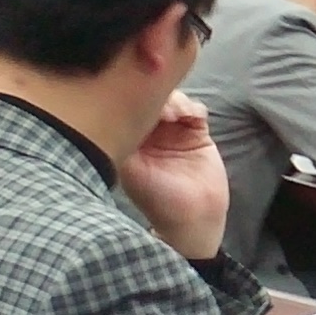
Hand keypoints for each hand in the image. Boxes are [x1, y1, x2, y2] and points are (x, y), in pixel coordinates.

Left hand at [123, 89, 229, 258]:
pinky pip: (196, 111)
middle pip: (153, 101)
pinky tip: (189, 116)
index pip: (129, 109)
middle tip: (160, 103)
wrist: (194, 217)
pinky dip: (192, 108)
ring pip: (175, 101)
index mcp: (132, 141)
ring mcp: (176, 133)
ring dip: (175, 101)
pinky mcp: (198, 134)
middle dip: (156, 97)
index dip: (133, 100)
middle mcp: (153, 134)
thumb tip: (118, 110)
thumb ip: (124, 140)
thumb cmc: (158, 199)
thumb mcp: (131, 170)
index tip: (138, 101)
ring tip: (174, 113)